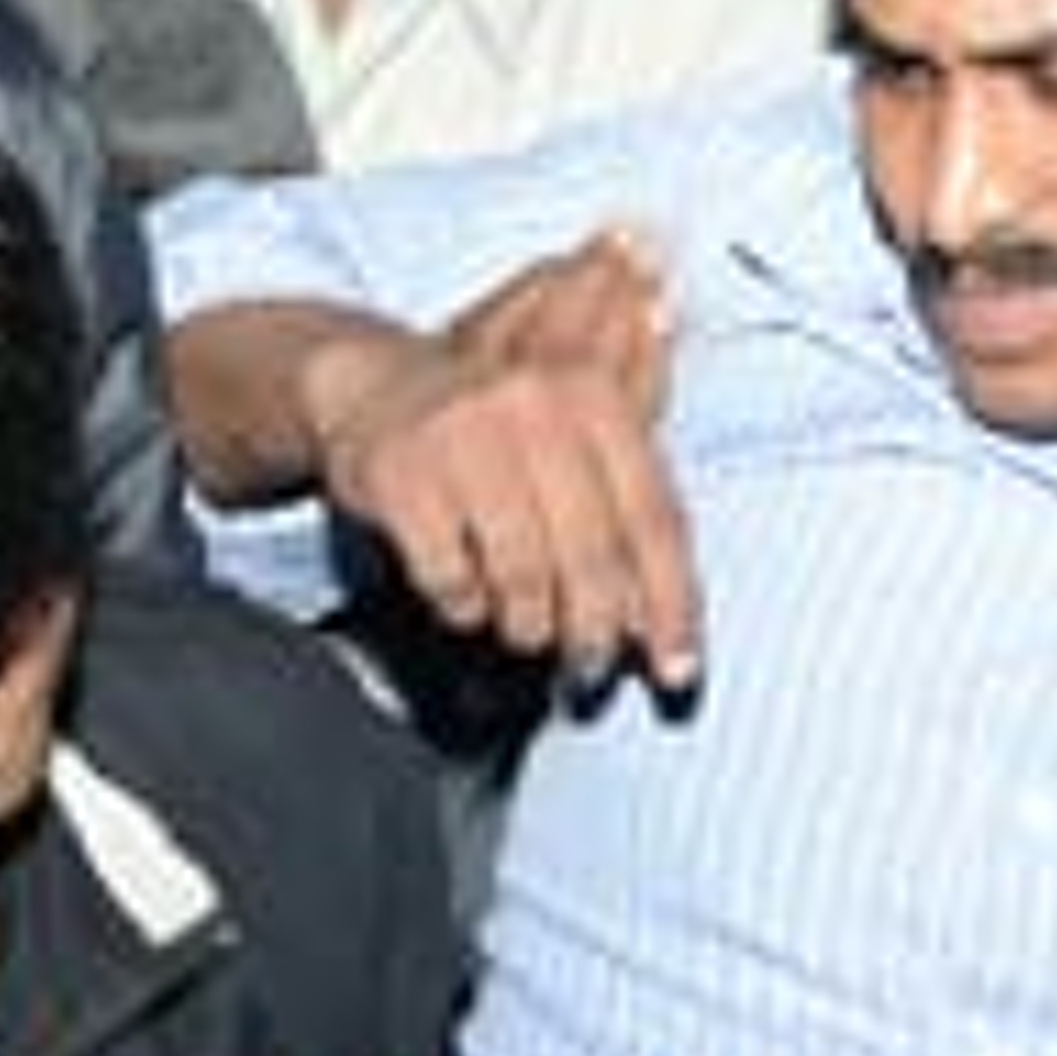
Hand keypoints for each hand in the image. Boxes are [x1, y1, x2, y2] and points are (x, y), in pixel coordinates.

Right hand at [301, 235, 699, 690]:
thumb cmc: (497, 431)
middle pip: (593, 553)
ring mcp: (465, 433)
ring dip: (528, 624)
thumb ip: (625, 517)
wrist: (379, 385)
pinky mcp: (403, 470)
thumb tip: (652, 625)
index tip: (677, 669)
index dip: (672, 603)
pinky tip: (464, 593)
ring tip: (523, 625)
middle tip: (589, 665)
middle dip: (596, 630)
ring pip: (523, 573)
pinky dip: (464, 605)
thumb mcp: (575, 446)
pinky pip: (451, 577)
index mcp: (596, 396)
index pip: (655, 517)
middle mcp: (536, 404)